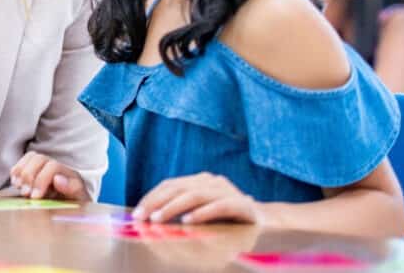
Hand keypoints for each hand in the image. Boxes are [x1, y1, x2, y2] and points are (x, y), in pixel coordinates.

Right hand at [10, 152, 89, 200]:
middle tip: (25, 193)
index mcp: (70, 175)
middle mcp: (57, 167)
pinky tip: (15, 183)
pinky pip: (24, 162)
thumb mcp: (78, 202)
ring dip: (21, 172)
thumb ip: (72, 190)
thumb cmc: (75, 208)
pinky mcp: (36, 171)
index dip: (41, 179)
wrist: (73, 211)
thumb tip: (58, 179)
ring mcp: (46, 167)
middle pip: (39, 159)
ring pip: (30, 158)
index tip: (35, 197)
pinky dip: (17, 170)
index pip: (53, 167)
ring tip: (19, 187)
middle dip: (29, 175)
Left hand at [133, 172, 263, 224]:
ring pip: (194, 195)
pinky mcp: (241, 204)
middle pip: (178, 188)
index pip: (170, 184)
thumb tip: (151, 216)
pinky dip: (201, 213)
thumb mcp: (202, 211)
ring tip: (158, 219)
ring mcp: (227, 191)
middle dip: (156, 203)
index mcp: (200, 180)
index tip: (137, 212)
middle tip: (142, 217)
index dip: (152, 197)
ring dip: (173, 208)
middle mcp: (212, 181)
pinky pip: (218, 206)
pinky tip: (188, 221)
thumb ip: (181, 210)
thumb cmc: (228, 219)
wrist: (266, 221)